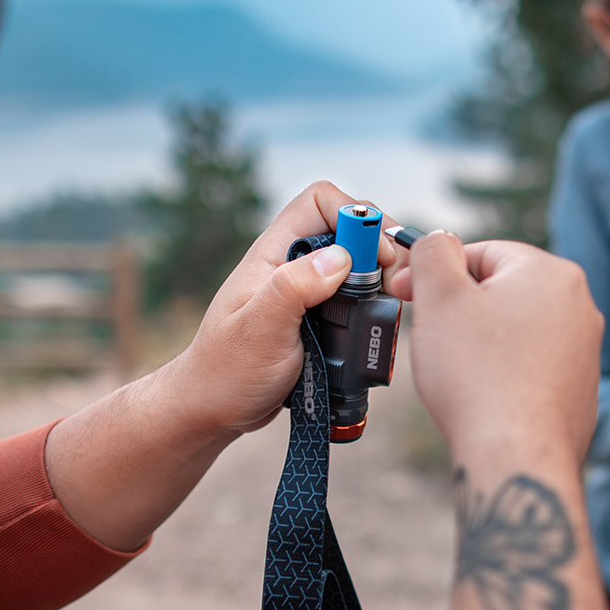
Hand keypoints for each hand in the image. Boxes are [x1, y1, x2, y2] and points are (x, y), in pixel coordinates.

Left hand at [171, 181, 396, 436]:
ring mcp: (307, 290)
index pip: (321, 201)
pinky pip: (357, 295)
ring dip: (381, 277)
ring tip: (393, 305)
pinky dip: (375, 303)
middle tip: (395, 285)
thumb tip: (340, 257)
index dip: (356, 217)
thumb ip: (294, 288)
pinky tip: (378, 324)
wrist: (215, 408)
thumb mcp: (259, 329)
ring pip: (358, 263)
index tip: (376, 256)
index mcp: (274, 253)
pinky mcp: (320, 315)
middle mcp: (293, 264)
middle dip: (379, 248)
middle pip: (349, 228)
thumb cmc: (227, 370)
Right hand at [402, 234, 602, 467]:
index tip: (407, 295)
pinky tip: (485, 396)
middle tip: (432, 337)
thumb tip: (438, 242)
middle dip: (463, 310)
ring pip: (516, 329)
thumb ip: (433, 253)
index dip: (437, 273)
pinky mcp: (581, 389)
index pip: (483, 253)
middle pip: (502, 291)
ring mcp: (585, 350)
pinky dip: (505, 373)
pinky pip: (532, 366)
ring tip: (459, 372)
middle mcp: (580, 306)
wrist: (517, 457)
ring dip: (482, 342)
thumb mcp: (440, 297)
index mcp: (551, 272)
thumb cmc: (477, 378)